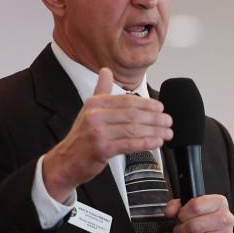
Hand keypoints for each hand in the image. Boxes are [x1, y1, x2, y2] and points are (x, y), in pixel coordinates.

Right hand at [42, 68, 171, 201]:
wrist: (66, 161)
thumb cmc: (81, 137)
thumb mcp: (89, 110)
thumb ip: (101, 91)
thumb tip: (105, 71)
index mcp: (95, 104)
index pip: (126, 101)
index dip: (146, 104)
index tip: (160, 107)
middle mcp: (95, 116)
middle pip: (132, 114)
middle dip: (154, 118)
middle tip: (168, 120)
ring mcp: (98, 133)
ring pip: (133, 129)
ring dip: (154, 131)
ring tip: (167, 132)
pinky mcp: (102, 149)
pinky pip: (129, 144)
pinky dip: (146, 143)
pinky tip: (157, 142)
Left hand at [166, 196, 233, 232]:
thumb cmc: (206, 223)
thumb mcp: (192, 209)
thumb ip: (178, 206)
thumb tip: (169, 212)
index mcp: (219, 203)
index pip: (196, 206)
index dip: (183, 213)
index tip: (181, 217)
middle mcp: (225, 218)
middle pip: (193, 225)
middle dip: (180, 231)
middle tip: (179, 232)